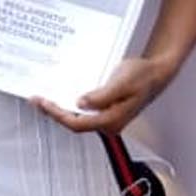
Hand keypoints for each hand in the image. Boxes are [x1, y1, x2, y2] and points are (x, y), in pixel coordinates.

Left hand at [34, 54, 174, 134]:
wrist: (158, 72)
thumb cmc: (144, 76)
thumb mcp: (122, 82)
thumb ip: (102, 96)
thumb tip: (81, 103)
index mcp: (112, 120)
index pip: (78, 123)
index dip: (58, 114)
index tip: (44, 102)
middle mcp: (109, 123)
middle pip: (75, 123)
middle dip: (54, 113)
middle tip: (36, 100)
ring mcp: (108, 117)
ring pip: (78, 118)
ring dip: (60, 109)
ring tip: (43, 99)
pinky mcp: (107, 110)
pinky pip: (84, 111)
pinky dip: (69, 105)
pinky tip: (61, 96)